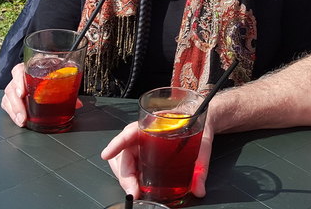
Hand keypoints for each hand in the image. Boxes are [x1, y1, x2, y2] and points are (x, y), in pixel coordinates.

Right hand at [0, 62, 84, 127]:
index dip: (19, 81)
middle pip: (12, 87)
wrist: (50, 67)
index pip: (19, 70)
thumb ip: (68, 86)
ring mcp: (16, 85)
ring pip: (8, 96)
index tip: (22, 93)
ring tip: (22, 120)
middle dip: (17, 103)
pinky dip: (13, 113)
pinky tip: (19, 119)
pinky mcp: (13, 95)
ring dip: (15, 110)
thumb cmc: (54, 68)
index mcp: (31, 65)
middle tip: (23, 114)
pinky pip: (8, 103)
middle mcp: (21, 75)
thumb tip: (77, 103)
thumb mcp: (61, 72)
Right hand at [102, 110, 217, 198]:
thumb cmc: (198, 125)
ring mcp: (142, 145)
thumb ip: (201, 167)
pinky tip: (139, 188)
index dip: (117, 143)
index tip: (107, 154)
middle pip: (123, 152)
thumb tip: (199, 190)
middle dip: (124, 173)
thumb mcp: (203, 144)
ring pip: (123, 161)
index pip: (130, 132)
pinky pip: (131, 166)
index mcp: (154, 124)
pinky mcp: (144, 155)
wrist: (202, 121)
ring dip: (126, 177)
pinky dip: (131, 178)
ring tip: (135, 190)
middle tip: (134, 190)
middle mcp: (144, 134)